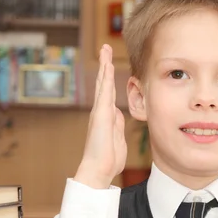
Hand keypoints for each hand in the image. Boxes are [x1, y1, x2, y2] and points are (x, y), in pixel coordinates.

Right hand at [74, 45, 126, 188]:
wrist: (99, 170)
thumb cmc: (108, 159)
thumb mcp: (117, 138)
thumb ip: (117, 125)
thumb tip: (118, 114)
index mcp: (106, 117)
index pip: (108, 92)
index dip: (109, 77)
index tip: (109, 63)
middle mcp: (101, 111)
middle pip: (104, 83)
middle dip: (104, 65)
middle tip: (105, 48)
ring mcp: (100, 112)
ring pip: (103, 84)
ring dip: (104, 65)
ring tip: (105, 49)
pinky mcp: (101, 115)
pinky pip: (105, 93)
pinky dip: (105, 78)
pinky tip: (106, 66)